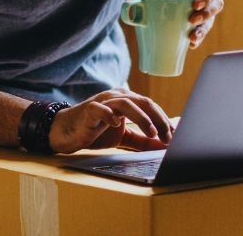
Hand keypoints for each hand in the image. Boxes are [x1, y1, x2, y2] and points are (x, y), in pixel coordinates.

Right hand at [48, 88, 173, 153]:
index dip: (164, 120)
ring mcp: (103, 101)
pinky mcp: (89, 109)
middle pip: (143, 102)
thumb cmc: (96, 131)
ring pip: (126, 103)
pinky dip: (110, 114)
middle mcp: (117, 97)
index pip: (151, 106)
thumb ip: (142, 140)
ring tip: (151, 132)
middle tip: (167, 136)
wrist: (68, 132)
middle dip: (158, 119)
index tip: (174, 135)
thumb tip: (162, 146)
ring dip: (142, 118)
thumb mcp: (123, 137)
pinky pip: (100, 108)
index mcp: (127, 100)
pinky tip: (117, 124)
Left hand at [128, 0, 223, 48]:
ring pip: (212, 17)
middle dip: (207, 15)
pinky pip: (204, 26)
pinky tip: (190, 44)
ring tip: (192, 39)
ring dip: (204, 29)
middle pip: (216, 3)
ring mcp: (204, 3)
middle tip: (191, 22)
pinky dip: (199, 36)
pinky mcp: (199, 15)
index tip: (195, 5)